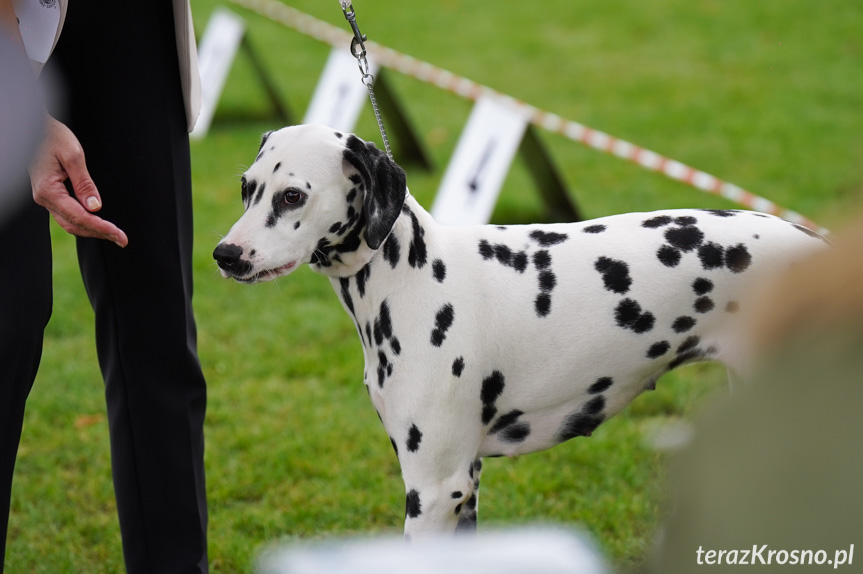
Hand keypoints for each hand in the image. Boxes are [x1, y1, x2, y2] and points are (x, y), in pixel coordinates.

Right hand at [29, 116, 127, 246]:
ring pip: (70, 223)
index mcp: (48, 190)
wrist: (36, 127)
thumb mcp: (73, 155)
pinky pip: (67, 214)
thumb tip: (95, 207)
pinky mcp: (50, 195)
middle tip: (123, 240)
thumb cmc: (53, 136)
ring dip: (92, 230)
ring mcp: (45, 198)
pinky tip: (98, 224)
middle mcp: (43, 198)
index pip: (79, 217)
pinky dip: (84, 222)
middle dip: (100, 234)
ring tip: (114, 235)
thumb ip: (85, 184)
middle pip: (74, 225)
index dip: (101, 228)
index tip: (120, 235)